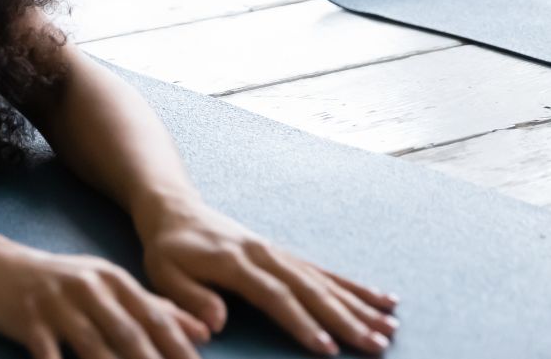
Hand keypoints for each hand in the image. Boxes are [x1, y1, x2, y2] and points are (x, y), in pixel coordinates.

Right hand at [0, 244, 210, 358]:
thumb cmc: (59, 282)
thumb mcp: (105, 285)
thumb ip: (153, 306)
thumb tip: (204, 331)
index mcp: (112, 280)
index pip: (155, 317)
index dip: (179, 349)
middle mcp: (88, 288)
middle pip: (128, 335)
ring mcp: (57, 304)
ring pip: (93, 347)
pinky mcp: (29, 320)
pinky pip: (50, 355)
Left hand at [138, 200, 398, 356]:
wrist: (175, 209)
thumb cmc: (168, 248)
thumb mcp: (162, 272)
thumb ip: (187, 296)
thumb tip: (216, 322)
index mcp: (235, 262)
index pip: (274, 296)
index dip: (301, 323)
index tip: (327, 348)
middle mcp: (264, 254)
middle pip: (310, 289)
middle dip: (345, 319)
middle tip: (376, 344)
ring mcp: (277, 252)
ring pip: (324, 281)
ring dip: (358, 305)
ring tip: (391, 327)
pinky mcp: (284, 254)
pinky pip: (324, 271)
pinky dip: (354, 286)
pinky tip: (382, 298)